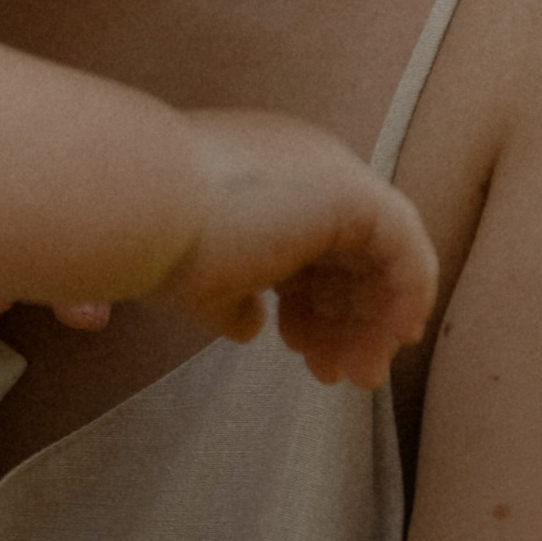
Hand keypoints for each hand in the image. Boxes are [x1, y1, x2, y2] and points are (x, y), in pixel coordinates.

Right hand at [164, 113, 437, 389]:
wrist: (136, 205)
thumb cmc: (155, 241)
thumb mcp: (202, 279)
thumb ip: (236, 299)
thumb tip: (254, 325)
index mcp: (270, 176)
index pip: (313, 245)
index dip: (314, 304)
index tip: (304, 352)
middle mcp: (308, 165)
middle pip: (351, 252)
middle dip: (348, 321)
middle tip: (340, 375)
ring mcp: (332, 173)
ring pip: (382, 255)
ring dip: (372, 322)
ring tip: (355, 375)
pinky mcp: (353, 193)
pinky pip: (405, 249)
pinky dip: (406, 296)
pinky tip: (388, 341)